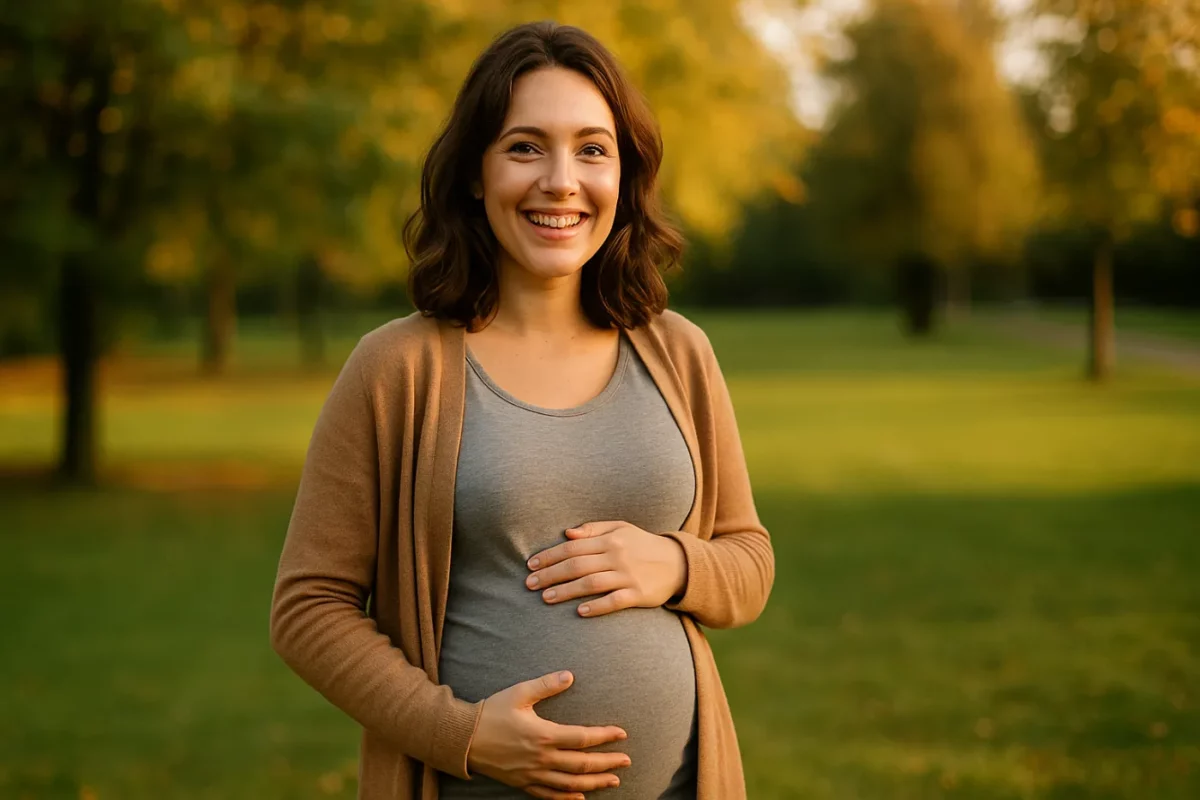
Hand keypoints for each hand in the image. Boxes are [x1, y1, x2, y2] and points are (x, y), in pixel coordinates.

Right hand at [466, 670, 630, 799]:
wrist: (463, 738)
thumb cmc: (492, 711)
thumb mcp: (519, 693)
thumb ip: (546, 685)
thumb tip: (570, 675)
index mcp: (543, 734)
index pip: (582, 738)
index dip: (605, 736)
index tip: (622, 734)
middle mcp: (541, 758)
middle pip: (582, 764)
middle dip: (607, 763)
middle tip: (627, 761)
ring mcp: (532, 774)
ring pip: (570, 784)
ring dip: (594, 783)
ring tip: (613, 781)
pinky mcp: (523, 784)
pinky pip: (549, 796)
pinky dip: (567, 798)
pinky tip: (581, 797)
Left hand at [525, 521, 686, 617]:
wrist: (678, 563)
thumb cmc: (642, 545)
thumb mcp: (621, 528)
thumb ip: (593, 529)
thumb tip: (566, 534)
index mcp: (610, 539)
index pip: (573, 547)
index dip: (550, 556)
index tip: (530, 565)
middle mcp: (617, 556)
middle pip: (577, 565)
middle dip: (551, 574)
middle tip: (530, 584)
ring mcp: (628, 576)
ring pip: (591, 583)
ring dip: (566, 591)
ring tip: (546, 598)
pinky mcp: (638, 595)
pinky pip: (614, 601)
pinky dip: (596, 606)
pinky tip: (579, 612)